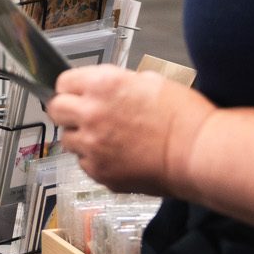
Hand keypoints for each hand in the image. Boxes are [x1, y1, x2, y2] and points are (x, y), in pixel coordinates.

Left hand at [46, 65, 216, 197]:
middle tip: (83, 116)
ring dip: (81, 137)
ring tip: (107, 139)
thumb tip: (104, 89)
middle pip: (56, 110)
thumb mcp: (149, 81)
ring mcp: (92, 145)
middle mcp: (90, 113)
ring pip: (68, 140)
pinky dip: (95, 160)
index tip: (76, 93)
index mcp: (102, 85)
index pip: (63, 82)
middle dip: (67, 111)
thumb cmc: (183, 117)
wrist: (197, 153)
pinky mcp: (99, 172)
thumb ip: (117, 84)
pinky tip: (117, 156)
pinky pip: (84, 163)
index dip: (71, 88)